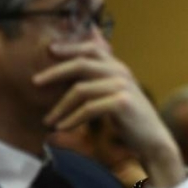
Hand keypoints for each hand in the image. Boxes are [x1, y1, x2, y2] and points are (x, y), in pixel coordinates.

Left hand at [32, 41, 183, 187]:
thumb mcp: (114, 93)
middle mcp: (121, 73)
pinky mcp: (122, 103)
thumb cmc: (130, 119)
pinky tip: (62, 128)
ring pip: (81, 89)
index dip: (69, 48)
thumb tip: (85, 57)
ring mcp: (123, 87)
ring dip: (60, 107)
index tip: (49, 51)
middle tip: (35, 82)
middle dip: (55, 72)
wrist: (153, 140)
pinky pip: (88, 108)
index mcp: (118, 68)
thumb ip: (100, 77)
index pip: (91, 49)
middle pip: (81, 64)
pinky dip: (72, 119)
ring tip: (48, 120)